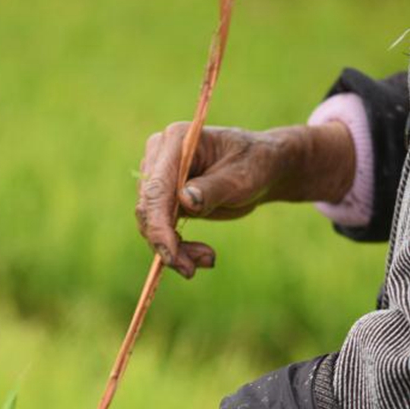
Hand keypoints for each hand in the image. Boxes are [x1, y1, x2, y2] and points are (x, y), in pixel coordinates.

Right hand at [135, 121, 354, 276]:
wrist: (260, 168)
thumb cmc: (255, 166)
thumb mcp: (242, 179)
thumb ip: (213, 189)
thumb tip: (184, 201)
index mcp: (176, 141)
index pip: (156, 189)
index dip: (159, 226)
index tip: (171, 256)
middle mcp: (159, 156)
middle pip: (148, 209)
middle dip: (167, 244)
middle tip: (196, 267)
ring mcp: (157, 177)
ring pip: (150, 224)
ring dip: (175, 250)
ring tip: (208, 259)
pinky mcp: (162, 198)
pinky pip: (159, 230)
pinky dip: (178, 248)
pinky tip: (202, 255)